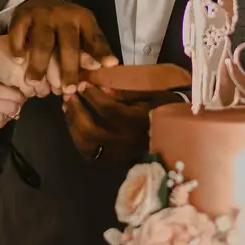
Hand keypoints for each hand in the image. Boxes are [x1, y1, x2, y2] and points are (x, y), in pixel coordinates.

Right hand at [8, 0, 117, 93]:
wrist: (39, 1)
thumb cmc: (65, 26)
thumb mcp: (82, 33)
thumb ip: (92, 52)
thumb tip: (108, 71)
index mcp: (84, 19)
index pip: (94, 38)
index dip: (100, 53)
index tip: (104, 67)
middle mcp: (65, 16)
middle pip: (68, 45)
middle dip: (68, 70)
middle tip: (67, 89)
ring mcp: (43, 15)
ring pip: (43, 42)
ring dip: (39, 64)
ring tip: (34, 81)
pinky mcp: (23, 15)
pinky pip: (19, 33)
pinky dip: (18, 48)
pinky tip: (18, 61)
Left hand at [63, 85, 181, 163]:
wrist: (175, 138)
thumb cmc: (165, 110)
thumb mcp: (153, 94)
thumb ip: (127, 92)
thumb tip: (102, 87)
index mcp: (137, 123)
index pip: (107, 110)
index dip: (92, 96)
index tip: (83, 83)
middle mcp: (125, 142)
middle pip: (91, 130)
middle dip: (76, 111)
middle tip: (70, 95)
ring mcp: (118, 154)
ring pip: (86, 145)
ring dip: (73, 125)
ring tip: (68, 107)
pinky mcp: (113, 161)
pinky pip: (89, 153)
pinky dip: (77, 139)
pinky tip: (75, 124)